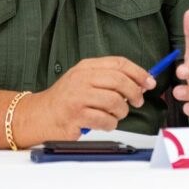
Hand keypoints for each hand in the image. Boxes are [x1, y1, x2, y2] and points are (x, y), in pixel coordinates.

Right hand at [19, 56, 154, 140]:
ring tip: (115, 114)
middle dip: (134, 93)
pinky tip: (104, 123)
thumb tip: (140, 83)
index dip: (138, 72)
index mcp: (86, 67)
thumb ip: (109, 78)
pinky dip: (110, 124)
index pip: (119, 64)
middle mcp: (82, 79)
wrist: (39, 115)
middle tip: (137, 101)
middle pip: (120, 81)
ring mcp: (78, 97)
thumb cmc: (66, 99)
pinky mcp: (76, 116)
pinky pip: (105, 120)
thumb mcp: (84, 80)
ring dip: (121, 111)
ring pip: (114, 102)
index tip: (149, 82)